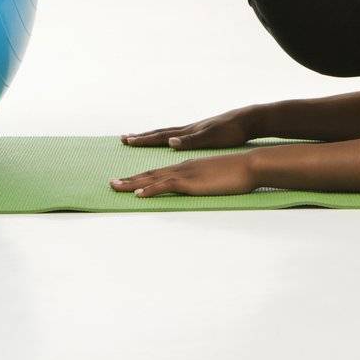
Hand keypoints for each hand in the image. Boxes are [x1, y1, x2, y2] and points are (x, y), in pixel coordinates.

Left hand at [110, 153, 256, 196]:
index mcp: (187, 166)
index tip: (128, 180)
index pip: (160, 171)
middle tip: (111, 183)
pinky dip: (150, 189)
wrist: (249, 165)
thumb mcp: (215, 177)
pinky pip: (166, 185)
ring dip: (132, 182)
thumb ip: (204, 181)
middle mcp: (182, 167)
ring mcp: (185, 173)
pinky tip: (138, 194)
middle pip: (150, 172)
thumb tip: (198, 188)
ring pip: (152, 177)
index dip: (143, 176)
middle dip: (129, 178)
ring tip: (114, 186)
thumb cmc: (237, 173)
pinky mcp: (190, 181)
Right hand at [120, 106, 262, 149]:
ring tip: (142, 137)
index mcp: (188, 132)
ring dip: (153, 136)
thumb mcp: (212, 137)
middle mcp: (189, 130)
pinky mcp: (203, 133)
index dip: (143, 139)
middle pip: (160, 133)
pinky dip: (168, 138)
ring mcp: (195, 131)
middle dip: (142, 137)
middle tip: (125, 138)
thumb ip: (191, 141)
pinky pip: (178, 136)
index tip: (127, 140)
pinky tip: (170, 141)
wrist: (249, 120)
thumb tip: (169, 142)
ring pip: (168, 133)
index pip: (160, 136)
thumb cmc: (232, 131)